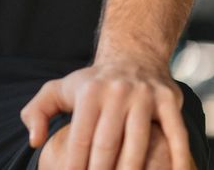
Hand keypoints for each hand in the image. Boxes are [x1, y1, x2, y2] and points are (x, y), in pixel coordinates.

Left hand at [19, 61, 191, 169]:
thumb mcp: (58, 90)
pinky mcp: (168, 101)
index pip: (81, 137)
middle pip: (108, 143)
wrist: (133, 55)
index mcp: (89, 93)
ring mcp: (145, 97)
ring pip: (139, 142)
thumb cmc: (91, 84)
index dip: (76, 164)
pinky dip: (178, 157)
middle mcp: (116, 93)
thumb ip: (37, 113)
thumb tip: (36, 142)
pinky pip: (176, 134)